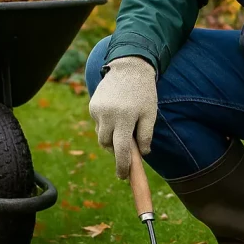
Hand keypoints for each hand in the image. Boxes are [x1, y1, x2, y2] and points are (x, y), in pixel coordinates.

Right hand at [89, 56, 156, 178]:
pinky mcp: (92, 106)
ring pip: (101, 136)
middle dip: (116, 151)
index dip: (123, 166)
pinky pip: (98, 124)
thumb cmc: (143, 92)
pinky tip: (116, 114)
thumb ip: (146, 135)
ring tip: (124, 126)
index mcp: (125, 118)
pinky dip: (107, 125)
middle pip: (107, 145)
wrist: (129, 66)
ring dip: (111, 138)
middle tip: (127, 147)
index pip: (122, 150)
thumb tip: (142, 155)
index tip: (123, 176)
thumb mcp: (150, 114)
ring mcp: (97, 110)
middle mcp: (108, 115)